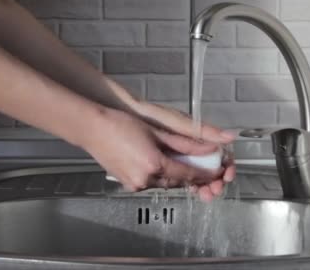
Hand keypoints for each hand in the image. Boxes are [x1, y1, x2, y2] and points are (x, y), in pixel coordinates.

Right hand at [83, 108, 223, 191]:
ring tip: (183, 162)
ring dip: (175, 175)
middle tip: (203, 166)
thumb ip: (185, 144)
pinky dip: (160, 175)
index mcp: (154, 165)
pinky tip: (162, 163)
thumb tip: (207, 148)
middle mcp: (144, 180)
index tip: (216, 170)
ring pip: (164, 183)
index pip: (188, 174)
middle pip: (177, 181)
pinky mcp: (127, 183)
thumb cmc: (120, 124)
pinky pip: (150, 182)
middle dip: (192, 175)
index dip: (205, 173)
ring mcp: (134, 184)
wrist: (92, 129)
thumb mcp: (157, 132)